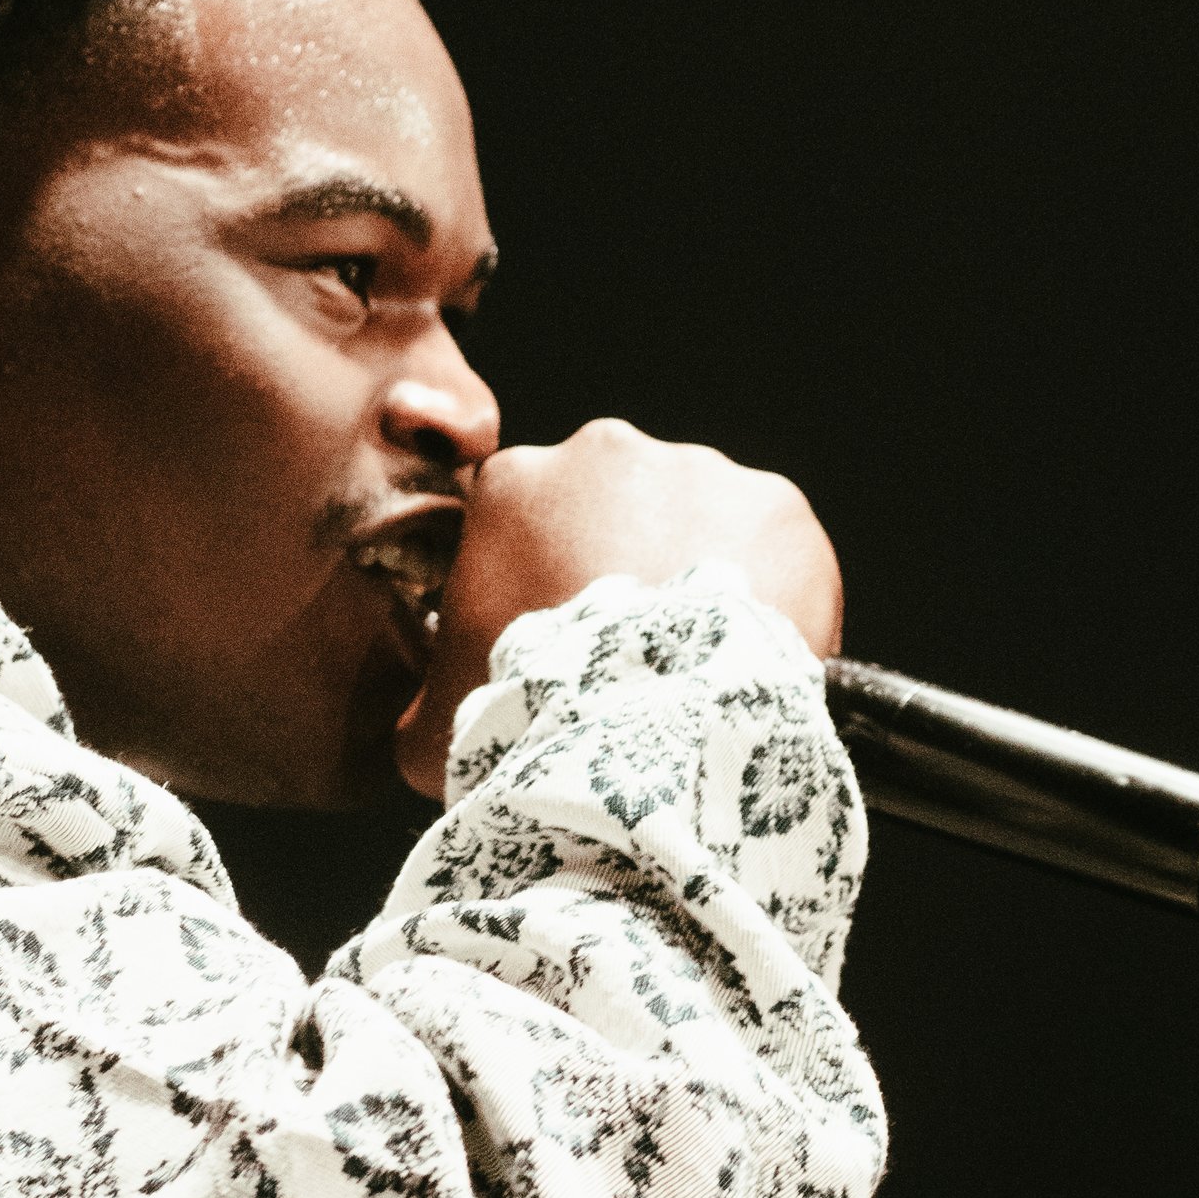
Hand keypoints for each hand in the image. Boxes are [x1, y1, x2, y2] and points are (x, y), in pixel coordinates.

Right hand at [394, 417, 841, 798]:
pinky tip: (750, 650)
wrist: (644, 745)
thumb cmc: (530, 726)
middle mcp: (603, 452)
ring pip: (698, 517)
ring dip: (695, 574)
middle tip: (636, 651)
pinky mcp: (775, 505)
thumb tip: (424, 717)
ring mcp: (697, 470)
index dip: (546, 580)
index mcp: (512, 485)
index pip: (528, 520)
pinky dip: (769, 591)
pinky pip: (772, 547)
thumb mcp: (435, 724)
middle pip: (617, 504)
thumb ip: (427, 695)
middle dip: (625, 562)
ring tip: (698, 659)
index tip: (567, 636)